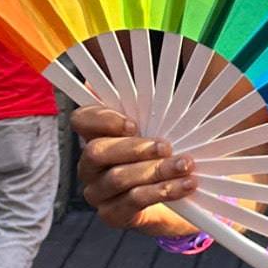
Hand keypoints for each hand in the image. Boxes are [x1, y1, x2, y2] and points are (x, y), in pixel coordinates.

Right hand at [73, 105, 199, 236]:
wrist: (183, 196)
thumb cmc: (172, 152)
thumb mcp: (170, 123)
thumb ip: (166, 98)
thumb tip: (184, 52)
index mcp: (101, 134)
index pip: (82, 119)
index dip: (101, 118)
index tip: (133, 122)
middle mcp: (92, 163)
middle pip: (96, 151)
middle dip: (135, 148)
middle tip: (167, 146)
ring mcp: (99, 191)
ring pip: (118, 179)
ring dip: (156, 171)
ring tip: (185, 165)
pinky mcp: (113, 215)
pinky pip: (133, 202)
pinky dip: (162, 191)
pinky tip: (186, 185)